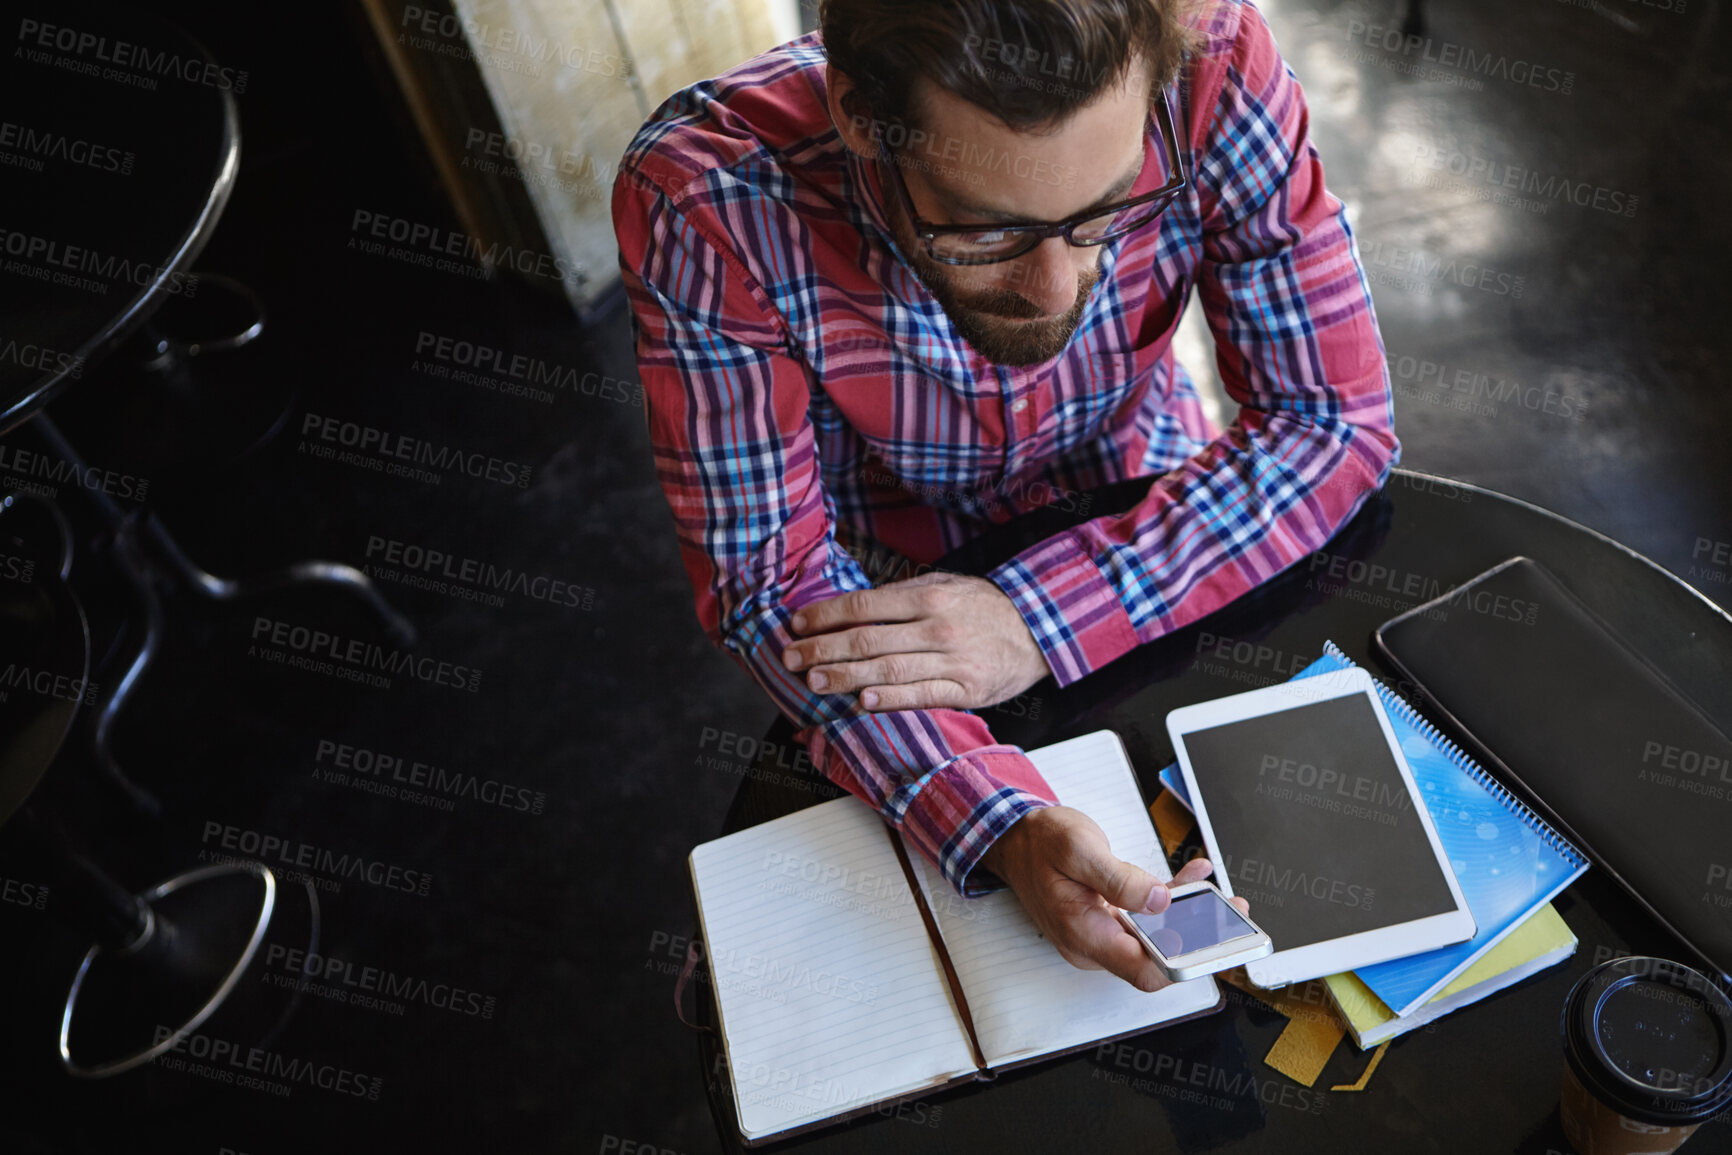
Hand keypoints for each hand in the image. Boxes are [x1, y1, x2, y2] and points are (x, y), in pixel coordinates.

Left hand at [782, 573, 1050, 710]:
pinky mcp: (965, 689)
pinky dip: (891, 700)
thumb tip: (854, 606)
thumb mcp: (946, 584)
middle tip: (790, 658)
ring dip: (845, 676)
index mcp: (927, 597)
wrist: (1040, 630)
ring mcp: (951, 660)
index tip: (796, 625)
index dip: (825, 616)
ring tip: (813, 681)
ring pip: (888, 669)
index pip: (864, 606)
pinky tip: (863, 702)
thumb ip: (903, 594)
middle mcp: (935, 627)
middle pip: (867, 639)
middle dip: (822, 649)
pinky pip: (922, 695)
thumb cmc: (984, 608)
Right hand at [978, 807, 1251, 991]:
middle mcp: (1095, 944)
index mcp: (1085, 934)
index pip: (1143, 972)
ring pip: (1156, 939)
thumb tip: (1158, 900)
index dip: (1183, 964)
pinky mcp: (1109, 920)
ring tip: (1219, 896)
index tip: (1214, 944)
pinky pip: (1147, 920)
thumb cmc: (1040, 843)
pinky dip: (1172, 901)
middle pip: (1156, 958)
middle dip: (1198, 938)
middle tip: (1230, 914)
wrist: (1015, 839)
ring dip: (1190, 917)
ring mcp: (1102, 934)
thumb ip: (1119, 878)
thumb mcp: (1078, 849)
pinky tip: (1192, 879)